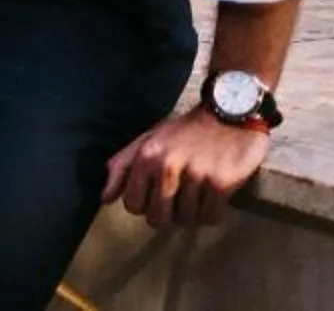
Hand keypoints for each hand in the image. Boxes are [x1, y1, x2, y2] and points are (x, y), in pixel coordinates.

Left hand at [101, 105, 271, 229]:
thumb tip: (105, 198)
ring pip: (185, 221)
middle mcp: (167, 166)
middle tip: (177, 202)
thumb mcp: (149, 139)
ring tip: (196, 197)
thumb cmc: (186, 131)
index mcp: (146, 155)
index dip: (144, 207)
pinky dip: (211, 214)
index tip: (154, 198)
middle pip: (158, 218)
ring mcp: (195, 175)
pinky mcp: (220, 184)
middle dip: (167, 216)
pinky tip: (212, 199)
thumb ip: (123, 166)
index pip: (132, 204)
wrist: (229, 113)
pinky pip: (210, 218)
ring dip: (191, 215)